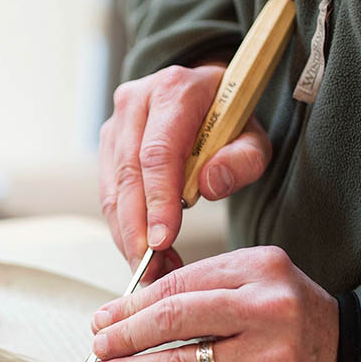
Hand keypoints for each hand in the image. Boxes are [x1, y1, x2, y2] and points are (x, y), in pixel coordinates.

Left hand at [87, 246, 337, 361]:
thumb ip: (200, 284)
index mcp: (260, 267)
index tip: (103, 318)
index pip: (179, 283)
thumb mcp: (255, 281)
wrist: (354, 361)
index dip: (132, 304)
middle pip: (175, 319)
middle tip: (97, 346)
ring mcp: (270, 354)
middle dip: (125, 335)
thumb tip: (126, 302)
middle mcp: (267, 307)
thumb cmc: (291, 318)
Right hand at [98, 63, 271, 270]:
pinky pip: (109, 195)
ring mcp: (116, 124)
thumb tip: (210, 185)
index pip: (157, 153)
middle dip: (136, 230)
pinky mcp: (107, 146)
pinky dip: (123, 228)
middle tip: (151, 269)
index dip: (157, 201)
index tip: (162, 240)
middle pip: (128, 176)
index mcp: (174, 91)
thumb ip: (243, 160)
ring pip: (112, 190)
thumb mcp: (254, 136)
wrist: (204, 93)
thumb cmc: (228, 117)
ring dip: (127, 235)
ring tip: (150, 269)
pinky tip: (141, 252)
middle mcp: (136, 102)